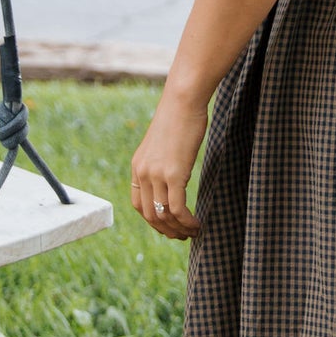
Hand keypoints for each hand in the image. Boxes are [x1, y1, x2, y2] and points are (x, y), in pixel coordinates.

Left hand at [130, 96, 207, 239]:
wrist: (183, 100)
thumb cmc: (179, 116)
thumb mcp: (164, 142)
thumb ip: (163, 160)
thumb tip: (174, 171)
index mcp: (138, 166)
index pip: (138, 204)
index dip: (153, 219)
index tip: (168, 225)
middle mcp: (142, 173)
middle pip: (148, 214)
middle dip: (165, 230)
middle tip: (181, 236)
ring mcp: (156, 174)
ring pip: (163, 215)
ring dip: (178, 229)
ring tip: (193, 233)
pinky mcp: (173, 174)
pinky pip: (177, 209)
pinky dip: (187, 222)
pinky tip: (197, 224)